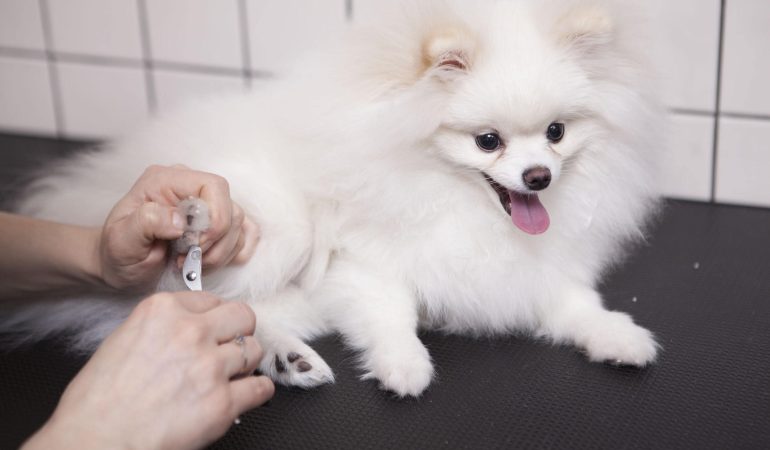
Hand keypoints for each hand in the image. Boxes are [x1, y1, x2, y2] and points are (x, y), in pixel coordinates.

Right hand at [24, 292, 273, 449]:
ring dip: (245, 364)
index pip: (210, 299)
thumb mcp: (123, 340)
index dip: (213, 318)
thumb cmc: (97, 404)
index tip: (212, 328)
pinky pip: (261, 387)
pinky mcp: (222, 403)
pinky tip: (243, 395)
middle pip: (242, 316)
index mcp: (162, 311)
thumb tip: (187, 329)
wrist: (94, 442)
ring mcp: (210, 367)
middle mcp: (190, 333)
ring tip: (230, 376)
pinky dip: (256, 392)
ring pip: (254, 350)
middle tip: (229, 347)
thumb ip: (162, 328)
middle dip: (239, 332)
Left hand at [98, 165, 259, 290]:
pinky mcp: (219, 225)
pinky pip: (244, 235)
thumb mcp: (121, 239)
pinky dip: (232, 254)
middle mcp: (191, 188)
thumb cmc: (118, 252)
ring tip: (192, 264)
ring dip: (221, 252)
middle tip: (190, 260)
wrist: (120, 266)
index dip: (215, 218)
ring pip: (240, 225)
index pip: (213, 186)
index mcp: (167, 181)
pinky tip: (207, 263)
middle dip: (217, 242)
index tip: (195, 246)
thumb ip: (146, 222)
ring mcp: (208, 206)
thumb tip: (179, 220)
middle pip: (231, 208)